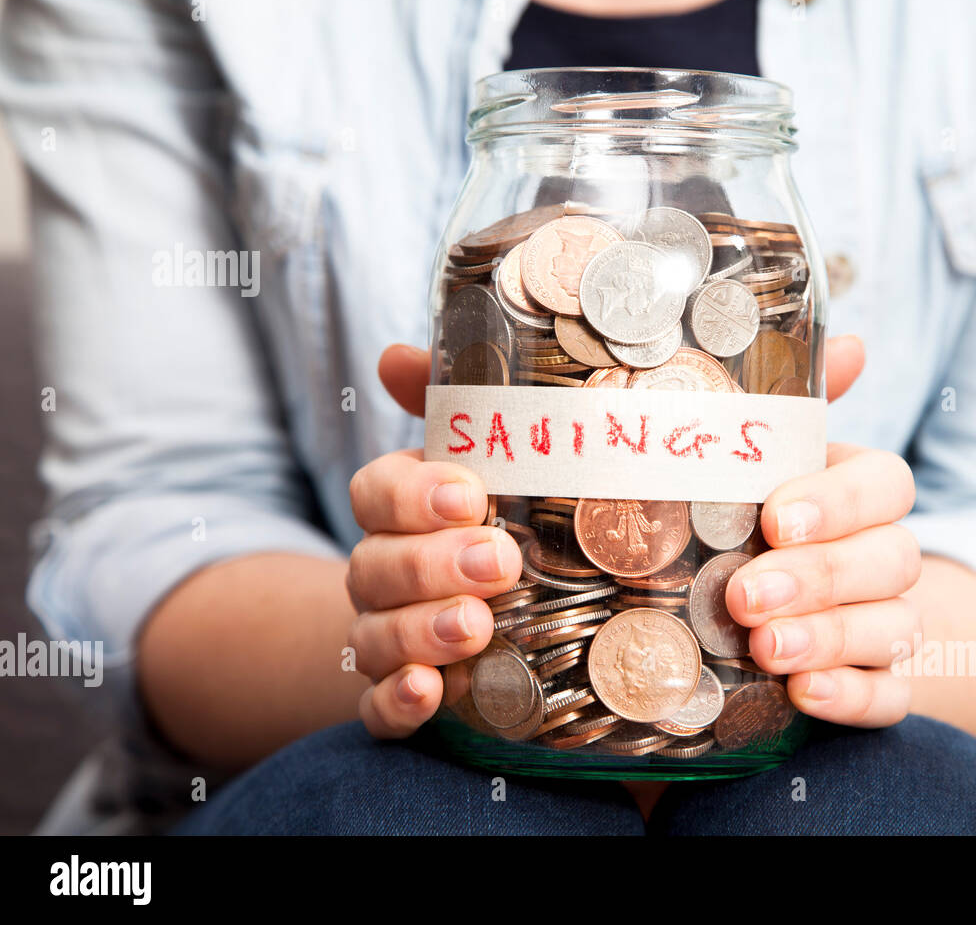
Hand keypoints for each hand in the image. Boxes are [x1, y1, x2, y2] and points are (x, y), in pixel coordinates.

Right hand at [345, 345, 521, 738]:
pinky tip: (427, 693)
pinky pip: (376, 709)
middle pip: (375, 565)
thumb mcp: (494, 460)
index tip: (469, 495)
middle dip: (432, 564)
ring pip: (375, 636)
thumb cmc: (504, 523)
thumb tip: (394, 355)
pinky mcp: (401, 700)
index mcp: (405, 509)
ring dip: (420, 631)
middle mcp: (384, 572)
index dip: (414, 494)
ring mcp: (387, 638)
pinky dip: (396, 702)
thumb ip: (456, 407)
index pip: (376, 493)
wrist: (512, 619)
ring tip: (475, 628)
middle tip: (497, 563)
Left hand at [725, 334, 922, 727]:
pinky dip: (853, 697)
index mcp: (856, 492)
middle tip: (748, 594)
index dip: (838, 502)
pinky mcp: (876, 686)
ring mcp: (886, 625)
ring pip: (894, 629)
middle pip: (892, 559)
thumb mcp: (758, 458)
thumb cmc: (748, 517)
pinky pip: (891, 698)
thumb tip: (852, 341)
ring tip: (766, 648)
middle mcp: (882, 556)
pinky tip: (805, 694)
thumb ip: (792, 405)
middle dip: (821, 577)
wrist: (753, 608)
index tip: (774, 518)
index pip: (885, 485)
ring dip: (831, 638)